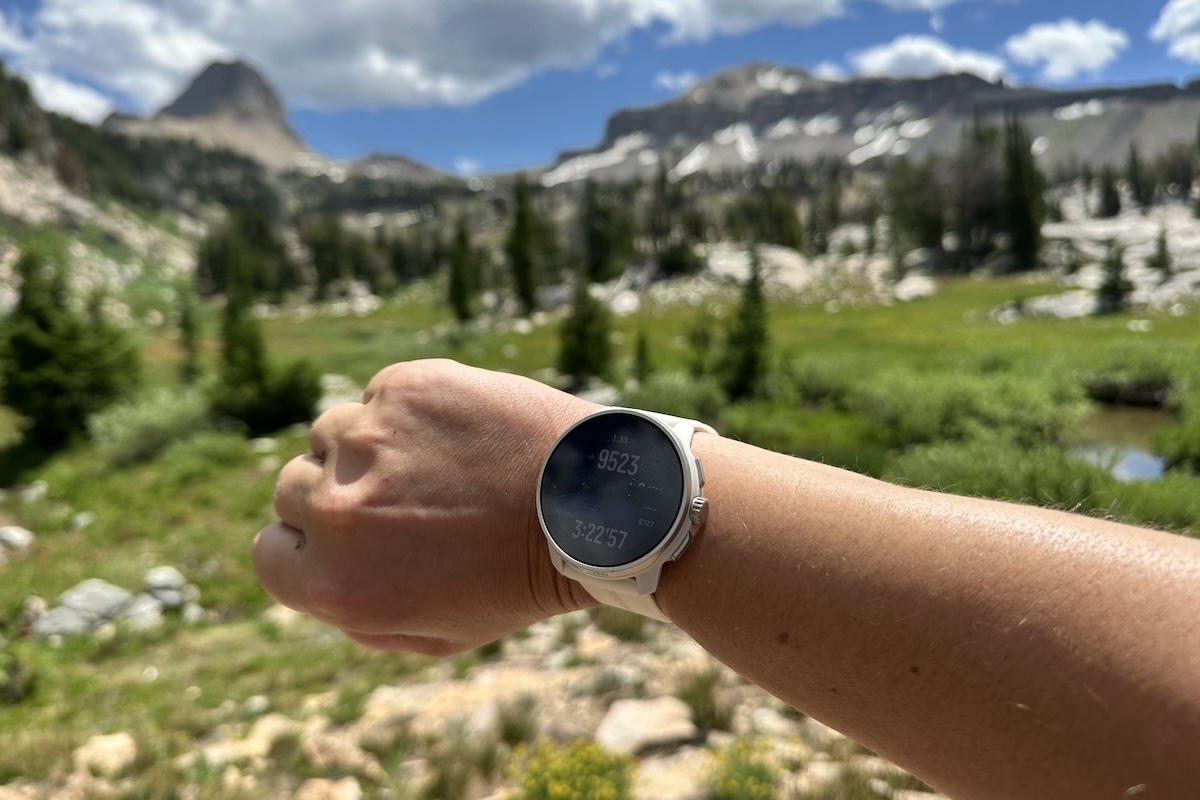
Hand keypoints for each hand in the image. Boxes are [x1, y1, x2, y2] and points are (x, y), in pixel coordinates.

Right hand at [253, 359, 598, 654]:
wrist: (594, 506)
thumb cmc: (518, 577)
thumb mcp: (435, 634)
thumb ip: (354, 614)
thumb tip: (311, 575)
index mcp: (336, 584)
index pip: (269, 554)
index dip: (308, 546)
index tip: (348, 537)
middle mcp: (338, 511)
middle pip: (292, 488)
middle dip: (336, 494)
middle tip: (403, 500)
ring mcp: (368, 439)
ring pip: (331, 434)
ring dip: (369, 448)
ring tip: (440, 465)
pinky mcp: (404, 387)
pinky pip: (379, 396)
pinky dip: (408, 411)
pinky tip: (461, 434)